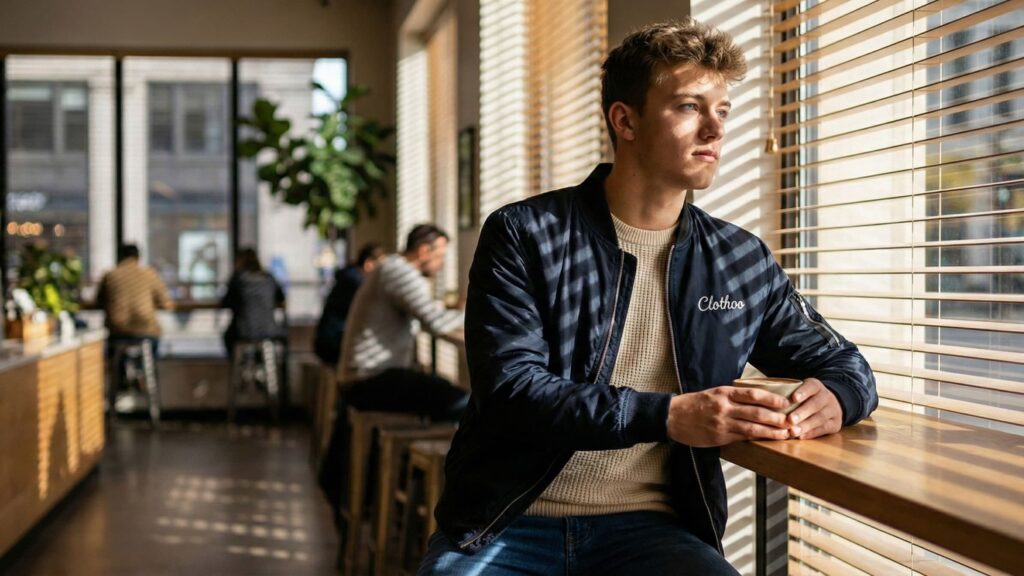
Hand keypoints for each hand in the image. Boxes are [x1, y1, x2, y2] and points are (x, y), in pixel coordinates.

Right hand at [667, 386, 791, 446]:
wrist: (672, 417)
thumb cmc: (694, 404)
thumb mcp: (714, 393)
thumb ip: (733, 396)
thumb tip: (757, 399)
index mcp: (724, 393)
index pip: (753, 394)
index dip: (772, 398)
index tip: (786, 402)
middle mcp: (724, 407)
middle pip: (757, 412)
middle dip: (777, 418)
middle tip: (792, 421)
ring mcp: (722, 423)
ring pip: (752, 428)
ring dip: (771, 431)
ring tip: (786, 434)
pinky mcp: (719, 437)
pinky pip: (742, 438)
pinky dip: (757, 439)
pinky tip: (767, 440)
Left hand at [786, 378, 841, 439]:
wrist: (830, 405)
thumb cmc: (806, 398)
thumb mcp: (800, 390)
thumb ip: (786, 393)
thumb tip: (763, 397)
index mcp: (816, 386)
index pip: (811, 386)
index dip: (803, 392)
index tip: (793, 398)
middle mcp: (826, 397)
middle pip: (815, 404)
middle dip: (802, 412)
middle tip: (789, 420)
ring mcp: (832, 411)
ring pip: (820, 418)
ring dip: (805, 425)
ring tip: (793, 431)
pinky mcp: (835, 424)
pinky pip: (824, 429)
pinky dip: (811, 433)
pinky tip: (801, 437)